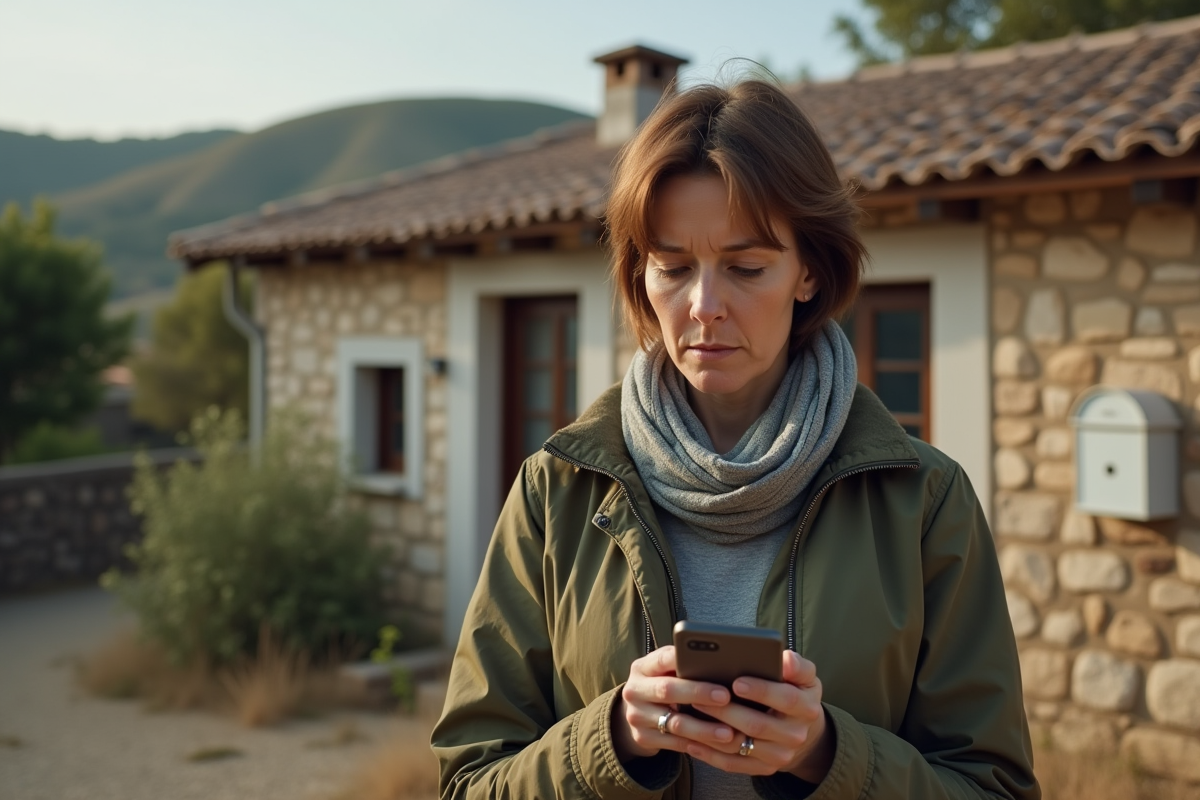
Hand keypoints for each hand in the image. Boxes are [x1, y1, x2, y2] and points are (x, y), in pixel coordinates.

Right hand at [612, 645, 737, 761]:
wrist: (638, 713)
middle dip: (698, 693)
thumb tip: (720, 665)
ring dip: (704, 728)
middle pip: (667, 690)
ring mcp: (636, 716)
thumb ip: (684, 667)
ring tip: (728, 732)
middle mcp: (634, 690)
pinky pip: (676, 743)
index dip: (686, 660)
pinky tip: (717, 745)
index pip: (663, 658)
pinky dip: (699, 744)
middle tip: (725, 697)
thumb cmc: (664, 685)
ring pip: (674, 722)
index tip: (712, 663)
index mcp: (642, 667)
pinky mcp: (642, 738)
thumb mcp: (666, 671)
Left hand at [687, 650, 832, 781]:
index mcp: (807, 708)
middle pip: (757, 725)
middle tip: (699, 697)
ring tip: (689, 715)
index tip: (736, 681)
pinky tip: (691, 740)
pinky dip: (710, 753)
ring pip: (740, 746)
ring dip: (711, 732)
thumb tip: (785, 659)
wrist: (802, 730)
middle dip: (726, 711)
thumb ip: (797, 666)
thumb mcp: (804, 676)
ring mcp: (779, 755)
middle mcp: (795, 735)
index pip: (786, 699)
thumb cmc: (795, 692)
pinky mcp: (763, 768)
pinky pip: (733, 764)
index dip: (761, 690)